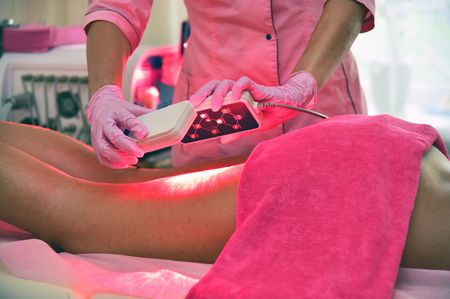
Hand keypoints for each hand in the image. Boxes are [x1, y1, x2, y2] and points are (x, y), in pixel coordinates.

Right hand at [86, 85, 151, 168]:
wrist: (100, 106)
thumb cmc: (120, 109)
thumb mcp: (133, 108)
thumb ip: (147, 115)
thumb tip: (168, 121)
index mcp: (116, 111)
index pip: (126, 119)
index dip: (136, 127)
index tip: (145, 134)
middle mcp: (104, 123)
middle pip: (113, 137)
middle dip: (127, 147)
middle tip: (140, 153)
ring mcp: (97, 134)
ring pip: (104, 150)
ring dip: (119, 158)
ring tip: (134, 160)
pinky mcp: (96, 144)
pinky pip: (102, 158)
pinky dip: (113, 164)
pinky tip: (125, 164)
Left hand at [190, 71, 316, 124]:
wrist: (290, 106)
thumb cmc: (271, 114)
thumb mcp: (253, 126)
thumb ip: (238, 131)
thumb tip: (222, 140)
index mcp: (233, 99)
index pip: (212, 95)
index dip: (200, 99)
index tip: (189, 108)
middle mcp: (236, 92)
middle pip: (214, 86)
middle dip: (202, 93)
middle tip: (194, 105)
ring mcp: (246, 89)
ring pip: (226, 83)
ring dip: (218, 94)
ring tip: (215, 107)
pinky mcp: (257, 87)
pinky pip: (244, 82)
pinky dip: (238, 88)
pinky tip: (235, 97)